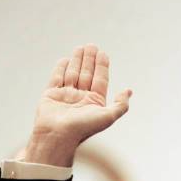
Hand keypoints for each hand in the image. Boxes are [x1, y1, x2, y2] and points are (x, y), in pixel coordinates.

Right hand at [24, 44, 131, 165]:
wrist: (58, 135)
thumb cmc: (84, 127)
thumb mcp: (109, 116)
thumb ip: (121, 104)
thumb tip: (129, 91)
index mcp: (95, 103)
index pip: (100, 80)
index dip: (102, 66)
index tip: (103, 53)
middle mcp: (81, 98)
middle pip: (87, 74)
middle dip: (89, 60)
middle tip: (92, 45)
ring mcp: (66, 96)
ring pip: (73, 74)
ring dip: (77, 61)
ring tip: (81, 47)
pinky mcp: (51, 95)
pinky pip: (57, 78)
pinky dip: (61, 68)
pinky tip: (66, 59)